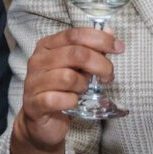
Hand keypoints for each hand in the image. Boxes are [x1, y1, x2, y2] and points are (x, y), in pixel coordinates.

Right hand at [14, 27, 123, 152]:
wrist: (41, 121)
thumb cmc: (60, 90)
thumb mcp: (77, 67)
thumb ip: (91, 49)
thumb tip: (109, 32)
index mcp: (47, 46)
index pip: (75, 34)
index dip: (100, 39)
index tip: (118, 48)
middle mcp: (38, 60)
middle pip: (75, 54)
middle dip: (99, 64)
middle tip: (108, 76)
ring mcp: (34, 82)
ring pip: (68, 77)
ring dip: (83, 85)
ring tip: (84, 90)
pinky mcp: (34, 103)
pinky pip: (59, 99)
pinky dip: (72, 101)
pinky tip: (73, 102)